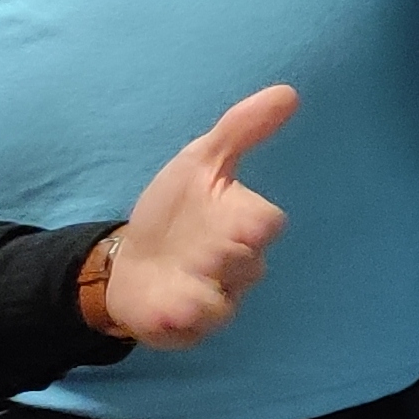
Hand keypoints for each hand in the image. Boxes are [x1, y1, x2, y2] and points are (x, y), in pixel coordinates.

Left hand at [106, 84, 296, 344]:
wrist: (130, 262)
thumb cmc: (174, 211)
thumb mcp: (199, 162)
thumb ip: (240, 129)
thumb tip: (288, 92)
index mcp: (244, 224)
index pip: (268, 222)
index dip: (246, 218)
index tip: (220, 205)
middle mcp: (239, 265)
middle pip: (248, 262)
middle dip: (218, 251)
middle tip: (193, 244)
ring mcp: (217, 299)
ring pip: (223, 299)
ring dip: (195, 283)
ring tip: (172, 271)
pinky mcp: (188, 326)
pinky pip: (194, 324)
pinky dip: (177, 314)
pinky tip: (162, 300)